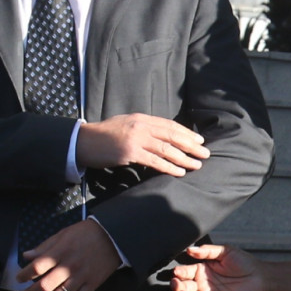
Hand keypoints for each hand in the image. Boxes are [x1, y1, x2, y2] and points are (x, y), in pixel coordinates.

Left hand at [16, 218, 120, 290]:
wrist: (112, 236)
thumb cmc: (86, 233)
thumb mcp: (63, 234)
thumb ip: (44, 247)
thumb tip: (27, 255)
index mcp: (61, 251)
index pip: (37, 266)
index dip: (25, 274)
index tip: (20, 278)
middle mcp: (70, 266)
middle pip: (46, 285)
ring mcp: (82, 276)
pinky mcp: (93, 283)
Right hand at [76, 114, 208, 176]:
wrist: (84, 141)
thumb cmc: (105, 135)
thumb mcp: (127, 125)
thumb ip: (144, 128)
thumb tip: (163, 136)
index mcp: (142, 119)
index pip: (170, 125)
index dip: (187, 133)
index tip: (200, 140)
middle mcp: (141, 126)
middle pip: (172, 136)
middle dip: (191, 145)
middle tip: (206, 153)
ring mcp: (136, 139)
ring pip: (166, 149)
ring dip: (184, 158)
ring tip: (197, 164)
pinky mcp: (130, 153)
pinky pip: (155, 161)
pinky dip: (169, 167)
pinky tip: (179, 172)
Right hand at [172, 243, 267, 290]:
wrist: (260, 276)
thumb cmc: (243, 262)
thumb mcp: (225, 251)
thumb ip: (208, 251)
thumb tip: (191, 249)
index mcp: (202, 269)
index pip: (186, 272)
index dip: (180, 272)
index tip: (176, 272)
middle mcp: (202, 283)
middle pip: (185, 286)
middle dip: (178, 286)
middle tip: (176, 284)